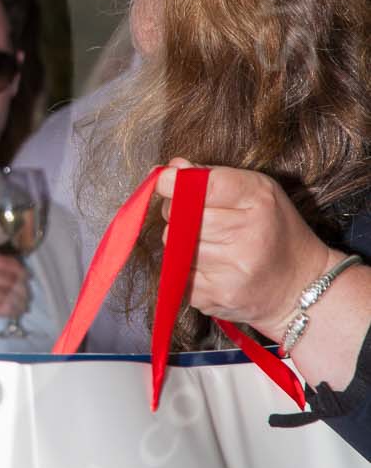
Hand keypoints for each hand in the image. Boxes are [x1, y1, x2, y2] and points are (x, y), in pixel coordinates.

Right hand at [0, 254, 26, 341]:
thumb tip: (12, 271)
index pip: (2, 261)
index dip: (19, 268)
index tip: (26, 276)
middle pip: (8, 277)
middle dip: (21, 286)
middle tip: (26, 293)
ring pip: (7, 292)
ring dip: (19, 300)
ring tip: (22, 305)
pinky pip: (2, 307)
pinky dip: (12, 310)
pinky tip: (14, 312)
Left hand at [155, 160, 331, 337]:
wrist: (301, 286)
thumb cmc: (274, 230)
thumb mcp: (257, 192)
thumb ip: (213, 177)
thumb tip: (170, 170)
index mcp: (259, 202)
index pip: (205, 186)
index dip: (176, 182)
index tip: (165, 182)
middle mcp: (247, 237)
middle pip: (182, 215)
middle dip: (177, 211)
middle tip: (191, 214)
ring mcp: (231, 271)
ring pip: (174, 245)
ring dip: (179, 240)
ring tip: (207, 241)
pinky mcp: (216, 297)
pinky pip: (177, 273)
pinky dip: (185, 267)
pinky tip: (209, 266)